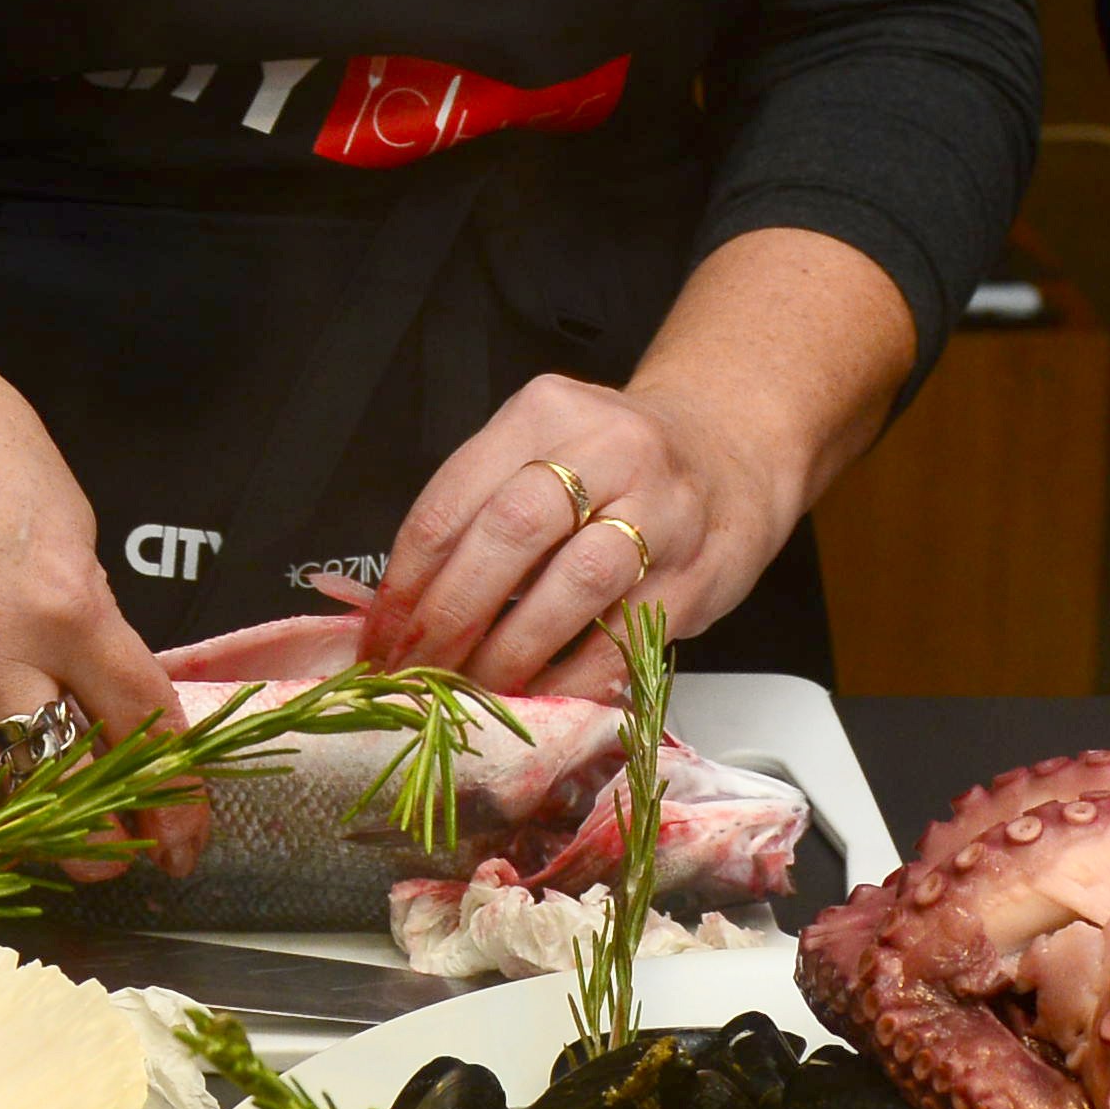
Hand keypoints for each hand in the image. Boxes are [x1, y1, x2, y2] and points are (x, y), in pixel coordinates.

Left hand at [365, 370, 798, 696]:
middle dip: (451, 614)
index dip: (407, 578)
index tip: (380, 635)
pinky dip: (573, 675)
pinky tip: (539, 696)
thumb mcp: (543, 452)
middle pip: (511, 531)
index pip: (455, 497)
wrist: (729, 454)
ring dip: (511, 649)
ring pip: (574, 583)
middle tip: (416, 669)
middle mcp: (610, 448)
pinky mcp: (697, 572)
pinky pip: (626, 635)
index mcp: (547, 412)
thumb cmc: (616, 465)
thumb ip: (477, 511)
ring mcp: (663, 509)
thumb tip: (399, 609)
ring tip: (472, 688)